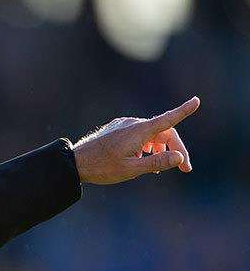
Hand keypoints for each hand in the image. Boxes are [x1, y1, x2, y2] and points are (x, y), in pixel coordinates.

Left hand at [71, 97, 199, 184]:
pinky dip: (147, 146)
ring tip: (159, 168)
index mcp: (138, 131)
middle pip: (163, 132)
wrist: (74, 163)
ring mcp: (123, 126)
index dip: (183, 111)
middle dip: (175, 149)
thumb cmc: (102, 168)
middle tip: (185, 168)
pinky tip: (143, 159)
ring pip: (151, 134)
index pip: (167, 119)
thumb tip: (179, 157)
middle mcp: (132, 124)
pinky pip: (139, 135)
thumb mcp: (131, 169)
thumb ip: (156, 163)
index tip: (196, 101)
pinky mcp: (116, 130)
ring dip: (160, 148)